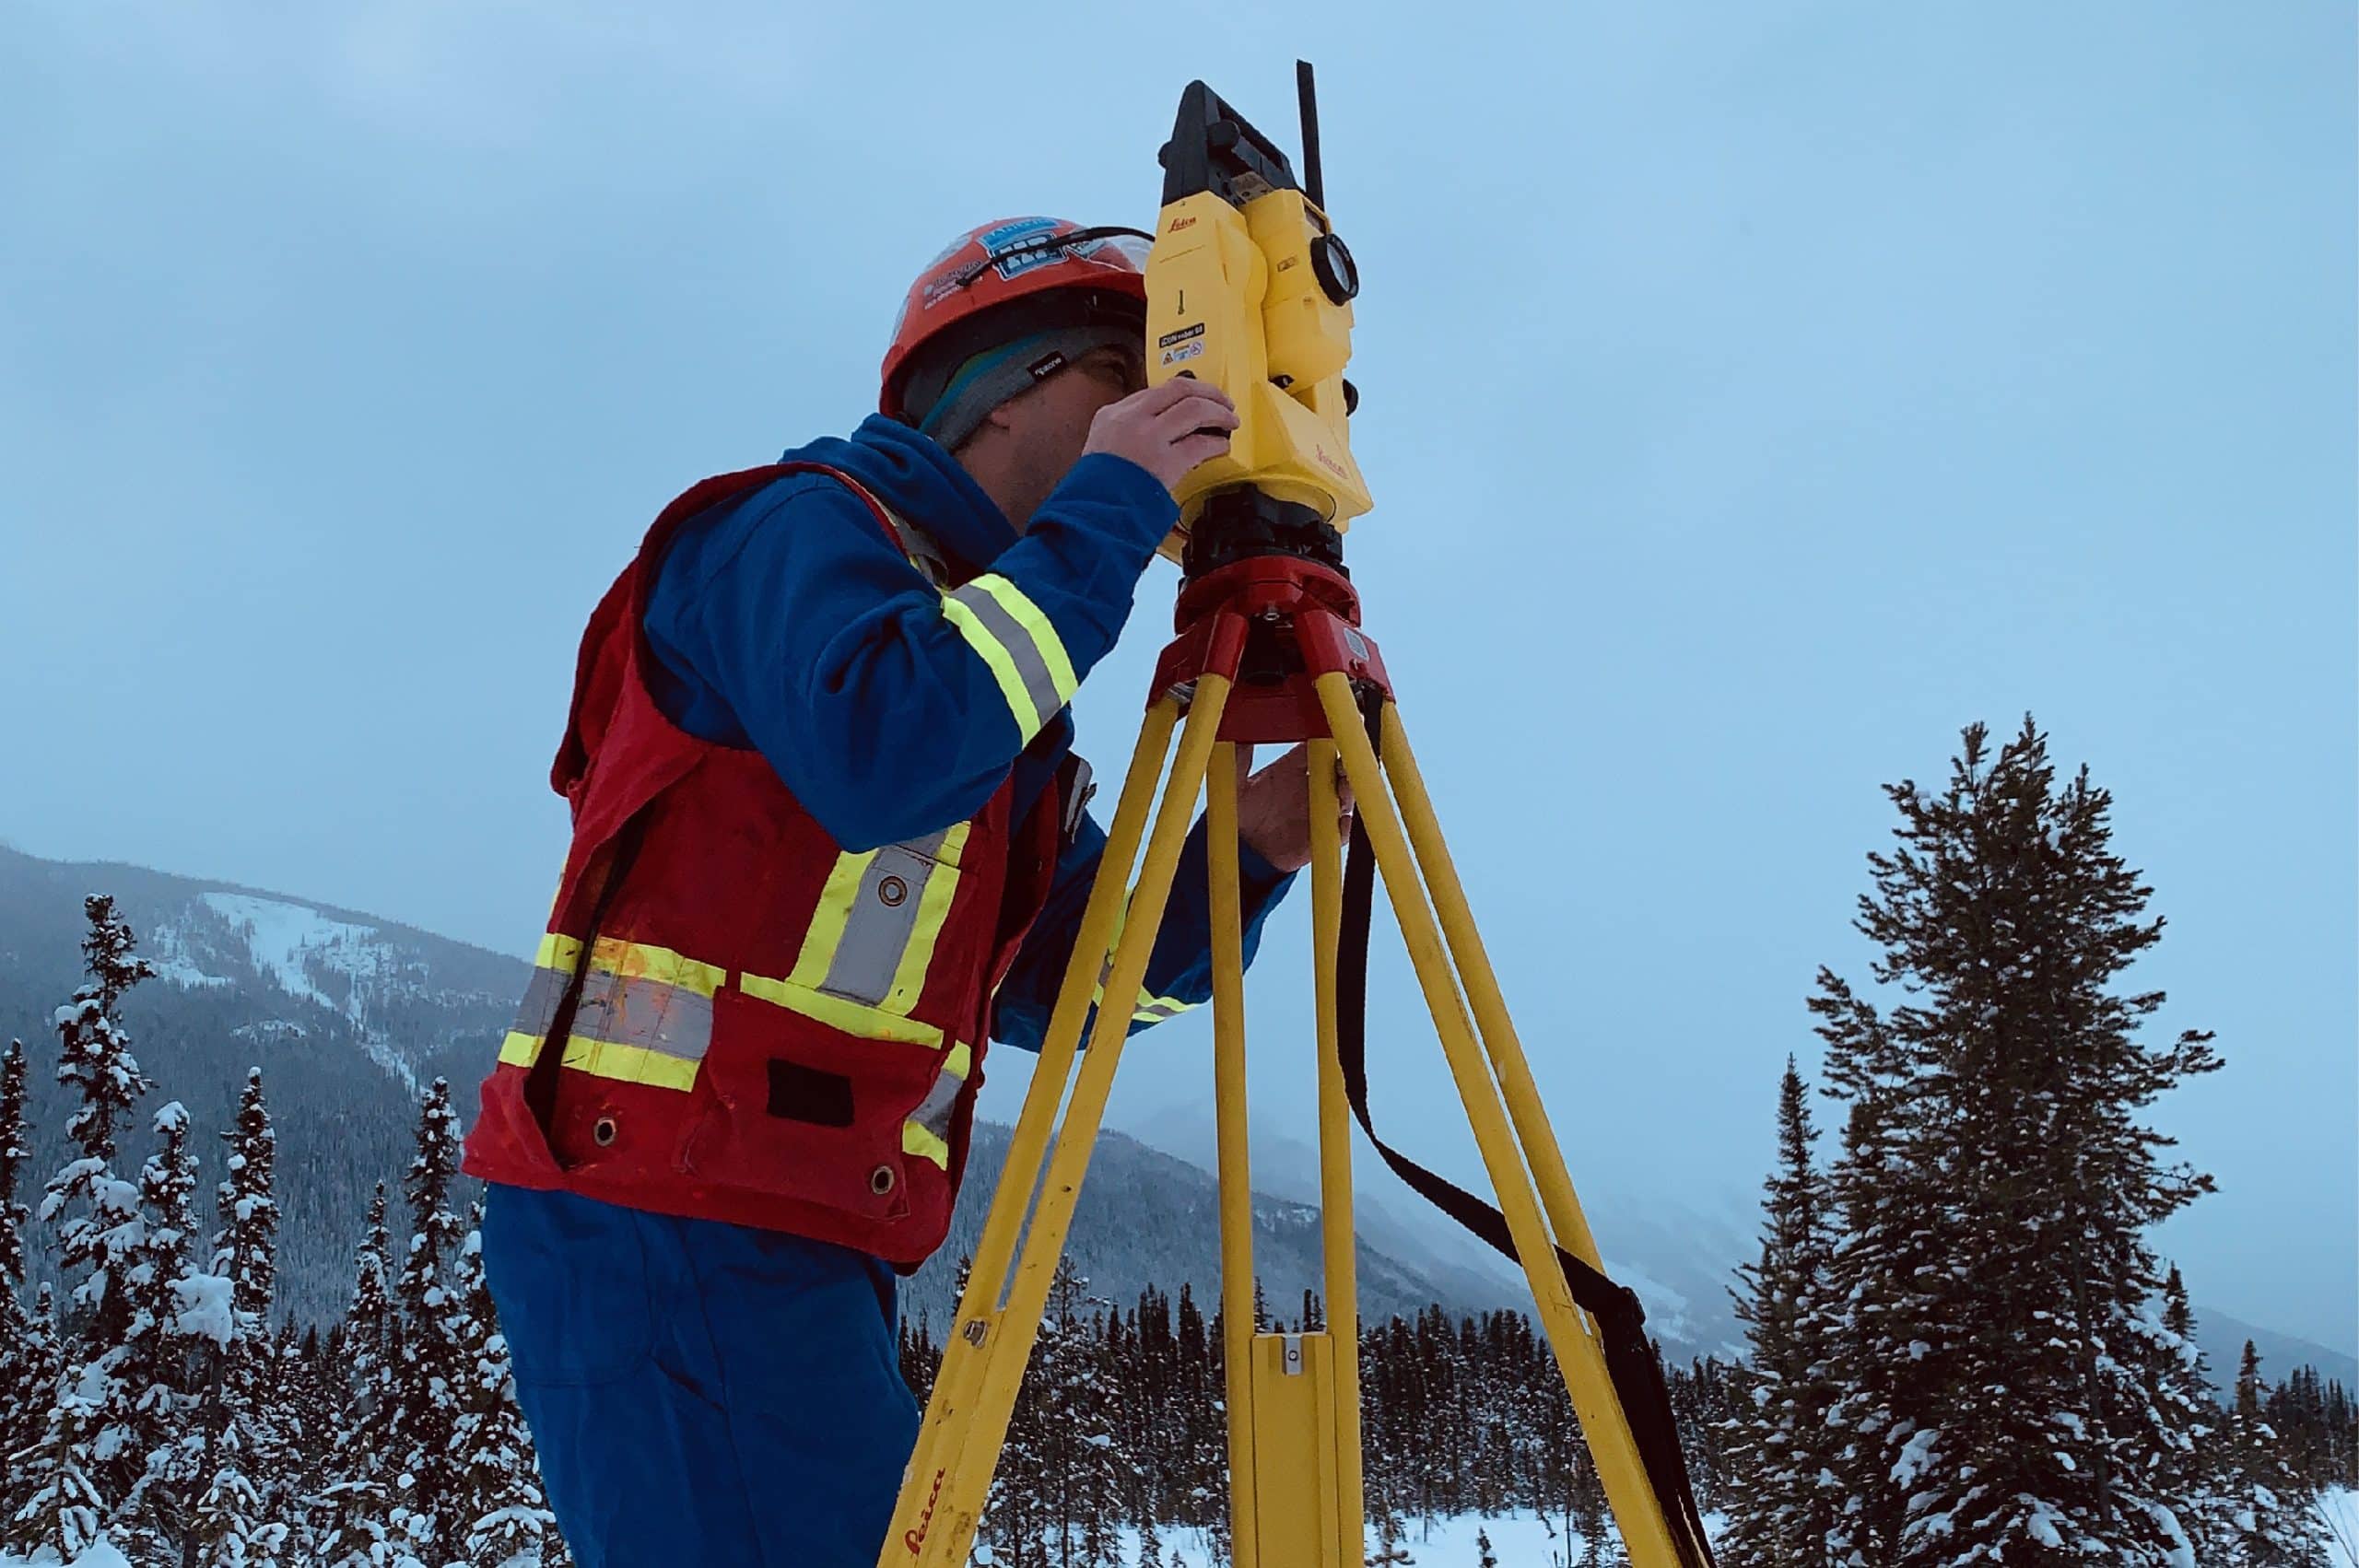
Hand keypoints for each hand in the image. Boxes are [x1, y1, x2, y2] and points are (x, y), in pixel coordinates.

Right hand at [1083, 377, 1237, 490]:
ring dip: (1219, 412)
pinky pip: (1201, 444)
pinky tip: (1221, 446)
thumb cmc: (1093, 489)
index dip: (1183, 392)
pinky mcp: (1166, 462)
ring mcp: (1150, 439)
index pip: (1156, 391)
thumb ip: (1124, 432)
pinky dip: (1217, 443)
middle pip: (1179, 389)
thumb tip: (1155, 428)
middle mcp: (1132, 420)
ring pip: (1195, 408)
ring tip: (1229, 420)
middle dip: (1208, 392)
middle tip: (1222, 401)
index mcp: (1112, 414)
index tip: (1195, 398)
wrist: (1090, 513)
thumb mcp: (1099, 447)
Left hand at [1233, 743, 1355, 874]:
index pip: (1316, 748)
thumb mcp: (1235, 784)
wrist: (1244, 851)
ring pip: (1344, 796)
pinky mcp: (1322, 835)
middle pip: (1337, 769)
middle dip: (1345, 765)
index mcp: (1291, 768)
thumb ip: (1239, 757)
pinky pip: (1341, 830)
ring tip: (1342, 791)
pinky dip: (1344, 826)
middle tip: (1342, 766)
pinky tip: (1341, 821)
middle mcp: (1309, 786)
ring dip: (1348, 792)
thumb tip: (1234, 729)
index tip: (1331, 736)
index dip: (1327, 740)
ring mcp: (1318, 810)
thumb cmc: (1241, 814)